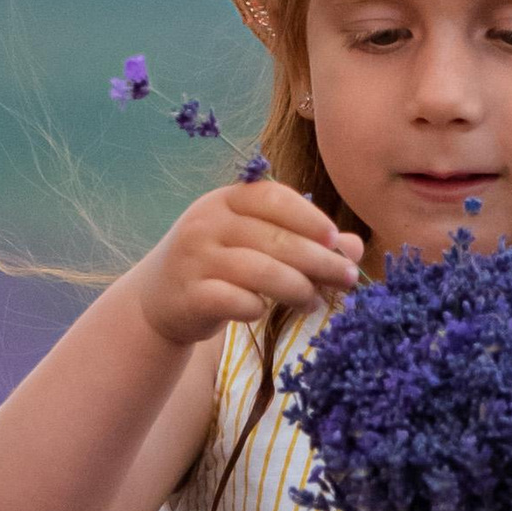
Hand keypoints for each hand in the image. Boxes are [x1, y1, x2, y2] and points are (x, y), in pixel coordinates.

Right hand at [127, 179, 364, 347]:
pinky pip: (233, 300)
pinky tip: (266, 312)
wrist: (157, 298)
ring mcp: (194, 258)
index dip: (309, 217)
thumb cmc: (218, 264)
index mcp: (225, 200)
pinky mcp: (189, 294)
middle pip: (273, 238)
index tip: (335, 239)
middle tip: (346, 279)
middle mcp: (207, 222)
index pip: (273, 198)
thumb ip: (302, 240)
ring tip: (316, 302)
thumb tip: (354, 247)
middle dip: (317, 260)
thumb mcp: (254, 243)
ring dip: (296, 288)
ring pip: (258, 270)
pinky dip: (256, 307)